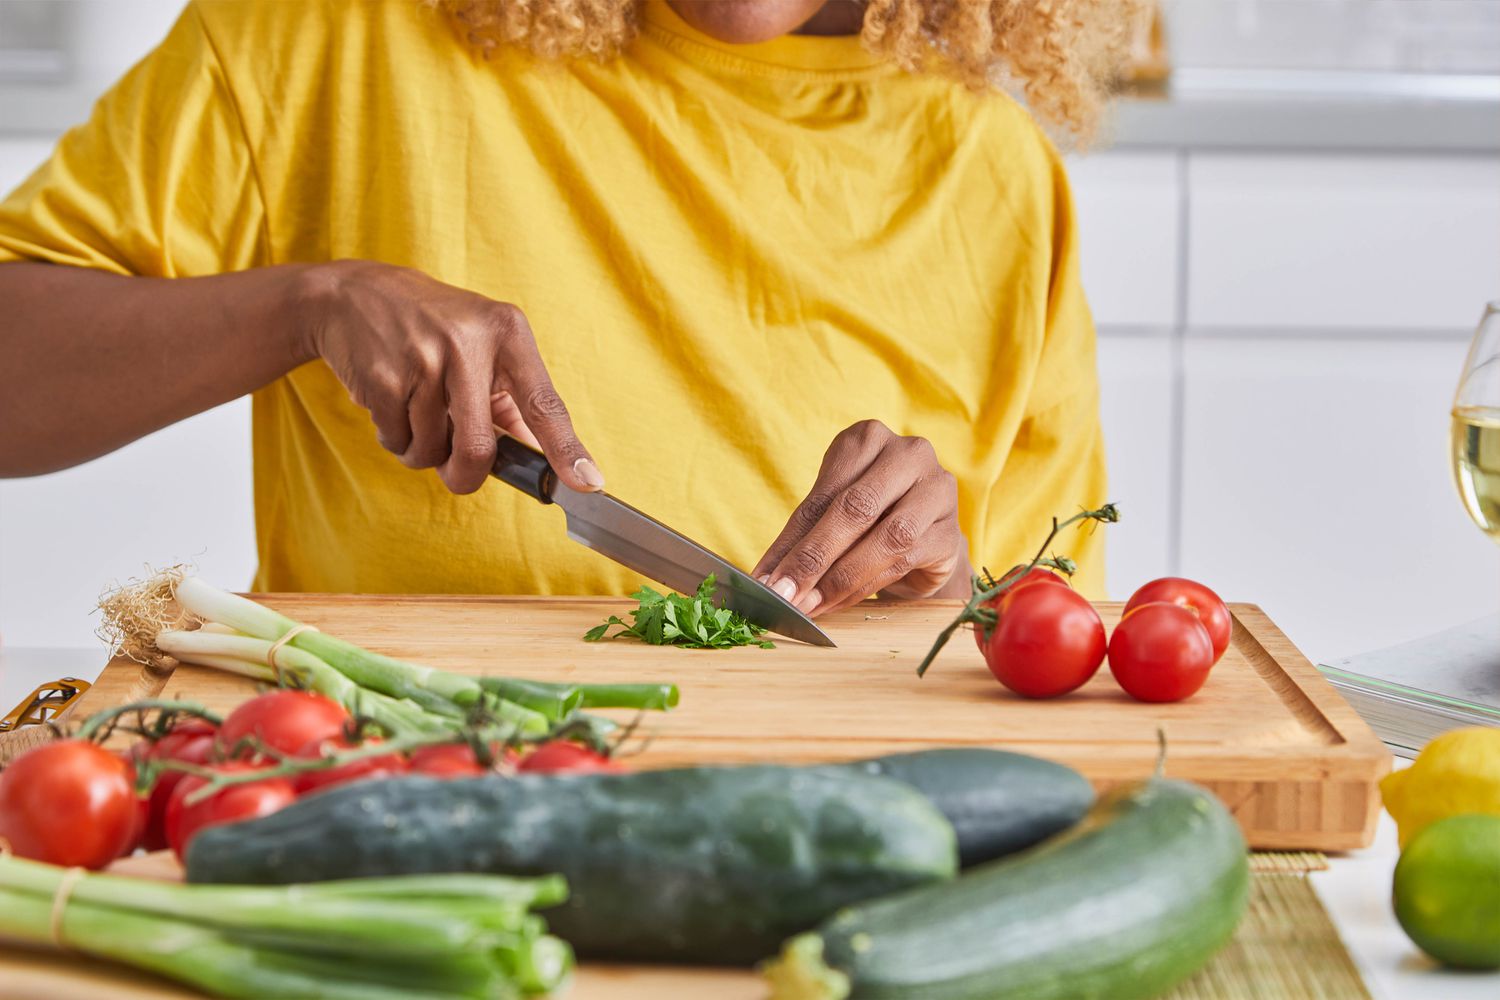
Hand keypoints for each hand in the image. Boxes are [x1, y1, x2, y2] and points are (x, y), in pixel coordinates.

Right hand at [301, 260, 600, 494]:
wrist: (352, 295)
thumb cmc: (432, 325)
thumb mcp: (483, 342)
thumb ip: (513, 400)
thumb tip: (543, 457)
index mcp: (506, 333)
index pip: (544, 404)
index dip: (567, 449)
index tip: (588, 483)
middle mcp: (468, 344)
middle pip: (477, 449)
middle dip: (465, 475)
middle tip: (456, 472)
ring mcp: (423, 360)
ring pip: (430, 451)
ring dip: (422, 451)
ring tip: (416, 410)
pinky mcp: (382, 378)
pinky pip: (396, 442)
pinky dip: (395, 438)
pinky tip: (392, 400)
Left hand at [753, 420, 971, 616]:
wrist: (928, 536)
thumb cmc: (872, 519)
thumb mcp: (833, 516)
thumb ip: (803, 540)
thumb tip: (765, 579)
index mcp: (868, 438)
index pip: (822, 496)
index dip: (789, 542)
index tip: (762, 580)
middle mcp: (908, 454)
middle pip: (854, 508)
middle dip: (813, 558)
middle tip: (783, 594)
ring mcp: (937, 490)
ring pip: (885, 537)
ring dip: (841, 578)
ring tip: (809, 604)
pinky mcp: (950, 531)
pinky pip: (904, 560)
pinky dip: (866, 586)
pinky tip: (839, 602)